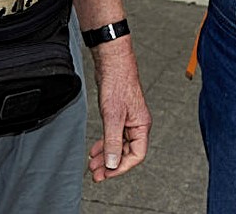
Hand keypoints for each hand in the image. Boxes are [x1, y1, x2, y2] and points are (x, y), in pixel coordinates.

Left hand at [87, 40, 150, 181]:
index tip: (106, 174)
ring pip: (118, 145)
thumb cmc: (118, 83)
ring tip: (93, 165)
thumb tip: (112, 163)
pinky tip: (95, 150)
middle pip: (126, 152)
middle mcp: (136, 124)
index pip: (136, 156)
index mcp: (141, 126)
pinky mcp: (118, 114)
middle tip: (96, 174)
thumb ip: (113, 141)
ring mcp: (127, 119)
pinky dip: (104, 144)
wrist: (111, 62)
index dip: (121, 167)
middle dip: (110, 165)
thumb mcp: (113, 116)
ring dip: (106, 155)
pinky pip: (112, 135)